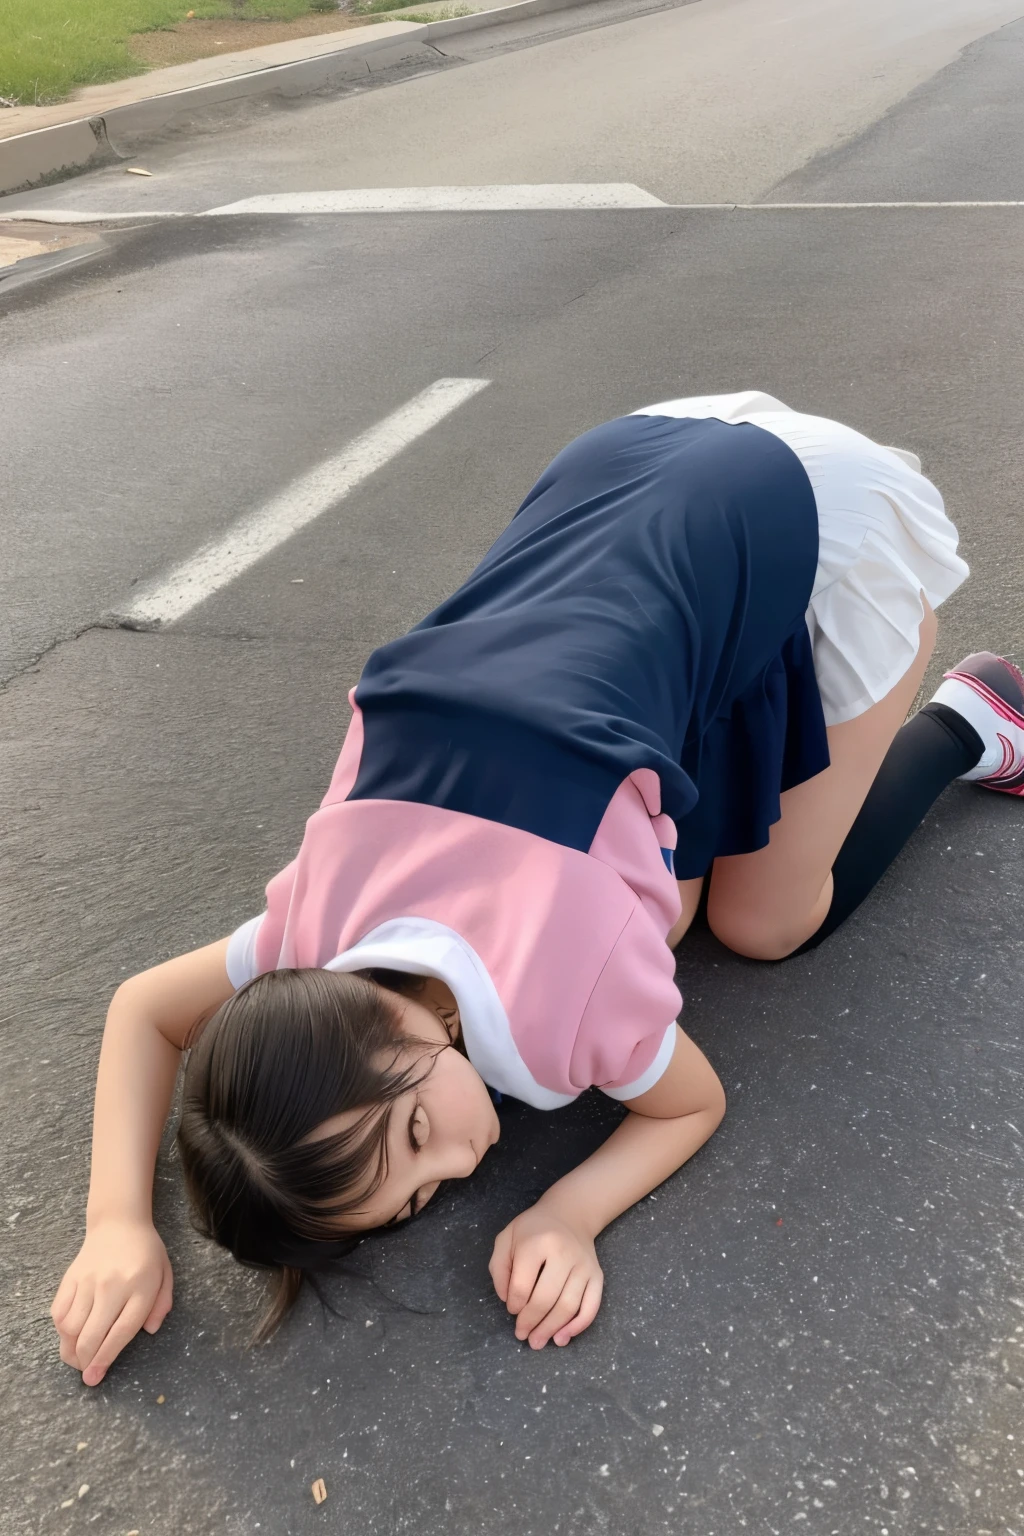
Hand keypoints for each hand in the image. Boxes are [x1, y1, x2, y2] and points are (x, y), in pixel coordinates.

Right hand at [51, 1218, 172, 1385]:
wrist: (119, 1223)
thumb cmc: (145, 1253)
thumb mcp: (165, 1275)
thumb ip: (161, 1304)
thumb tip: (150, 1331)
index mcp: (140, 1286)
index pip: (121, 1331)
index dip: (106, 1358)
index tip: (95, 1376)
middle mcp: (112, 1285)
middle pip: (92, 1334)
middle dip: (86, 1361)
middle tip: (87, 1373)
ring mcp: (89, 1280)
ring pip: (71, 1327)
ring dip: (71, 1349)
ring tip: (78, 1357)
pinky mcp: (71, 1277)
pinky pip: (59, 1311)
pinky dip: (61, 1329)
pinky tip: (70, 1334)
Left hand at [489, 1203, 603, 1349]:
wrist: (569, 1215)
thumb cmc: (533, 1230)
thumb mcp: (506, 1239)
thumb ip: (499, 1268)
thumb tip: (507, 1300)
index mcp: (537, 1243)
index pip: (522, 1285)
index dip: (514, 1304)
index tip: (512, 1309)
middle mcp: (564, 1253)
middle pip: (546, 1299)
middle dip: (531, 1323)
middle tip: (522, 1335)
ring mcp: (584, 1265)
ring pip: (568, 1306)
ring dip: (551, 1329)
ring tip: (538, 1341)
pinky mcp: (597, 1275)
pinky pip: (591, 1306)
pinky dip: (578, 1327)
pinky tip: (563, 1337)